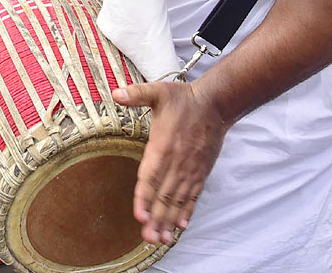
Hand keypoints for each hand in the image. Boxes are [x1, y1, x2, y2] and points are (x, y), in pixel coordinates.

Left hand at [113, 79, 228, 245]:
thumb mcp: (157, 91)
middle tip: (149, 238)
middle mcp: (177, 162)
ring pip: (178, 200)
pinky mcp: (200, 172)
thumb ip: (136, 93)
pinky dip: (187, 211)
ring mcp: (190, 169)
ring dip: (169, 220)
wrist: (215, 105)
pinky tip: (181, 225)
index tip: (139, 216)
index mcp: (162, 146)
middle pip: (164, 195)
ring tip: (162, 238)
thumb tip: (116, 93)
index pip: (151, 177)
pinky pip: (193, 195)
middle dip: (156, 217)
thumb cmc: (183, 99)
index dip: (144, 197)